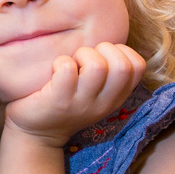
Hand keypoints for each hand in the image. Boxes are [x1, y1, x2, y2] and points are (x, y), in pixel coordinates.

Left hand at [3, 42, 145, 148]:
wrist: (36, 135)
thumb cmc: (66, 103)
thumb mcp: (95, 94)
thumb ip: (108, 74)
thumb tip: (112, 39)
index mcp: (116, 97)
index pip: (138, 66)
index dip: (122, 51)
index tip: (103, 56)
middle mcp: (103, 102)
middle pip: (122, 66)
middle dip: (104, 49)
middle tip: (86, 58)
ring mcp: (81, 103)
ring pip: (97, 67)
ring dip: (83, 54)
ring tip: (72, 63)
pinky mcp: (59, 101)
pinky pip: (67, 70)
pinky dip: (60, 62)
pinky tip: (55, 70)